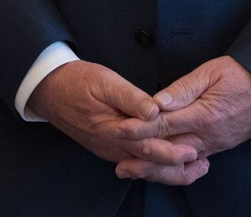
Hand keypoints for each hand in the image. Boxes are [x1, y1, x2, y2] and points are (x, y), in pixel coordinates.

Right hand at [29, 61, 207, 184]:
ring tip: (192, 168)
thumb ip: (130, 97)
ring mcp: (108, 150)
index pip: (148, 147)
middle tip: (202, 166)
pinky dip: (152, 165)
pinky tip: (165, 161)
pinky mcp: (106, 147)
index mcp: (113, 130)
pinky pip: (133, 162)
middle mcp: (112, 146)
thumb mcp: (103, 80)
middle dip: (177, 167)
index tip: (194, 150)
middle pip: (149, 164)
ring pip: (142, 167)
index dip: (172, 151)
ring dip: (167, 170)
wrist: (48, 89)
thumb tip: (155, 110)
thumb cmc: (76, 80)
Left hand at [114, 55, 250, 180]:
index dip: (140, 129)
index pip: (165, 125)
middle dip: (143, 157)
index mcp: (204, 115)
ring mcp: (214, 144)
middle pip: (170, 151)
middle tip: (119, 164)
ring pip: (180, 161)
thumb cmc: (240, 75)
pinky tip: (159, 168)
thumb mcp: (210, 73)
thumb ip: (182, 89)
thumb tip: (158, 102)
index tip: (120, 130)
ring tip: (132, 170)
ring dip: (156, 168)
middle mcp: (208, 136)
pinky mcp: (218, 147)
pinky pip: (192, 161)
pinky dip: (174, 167)